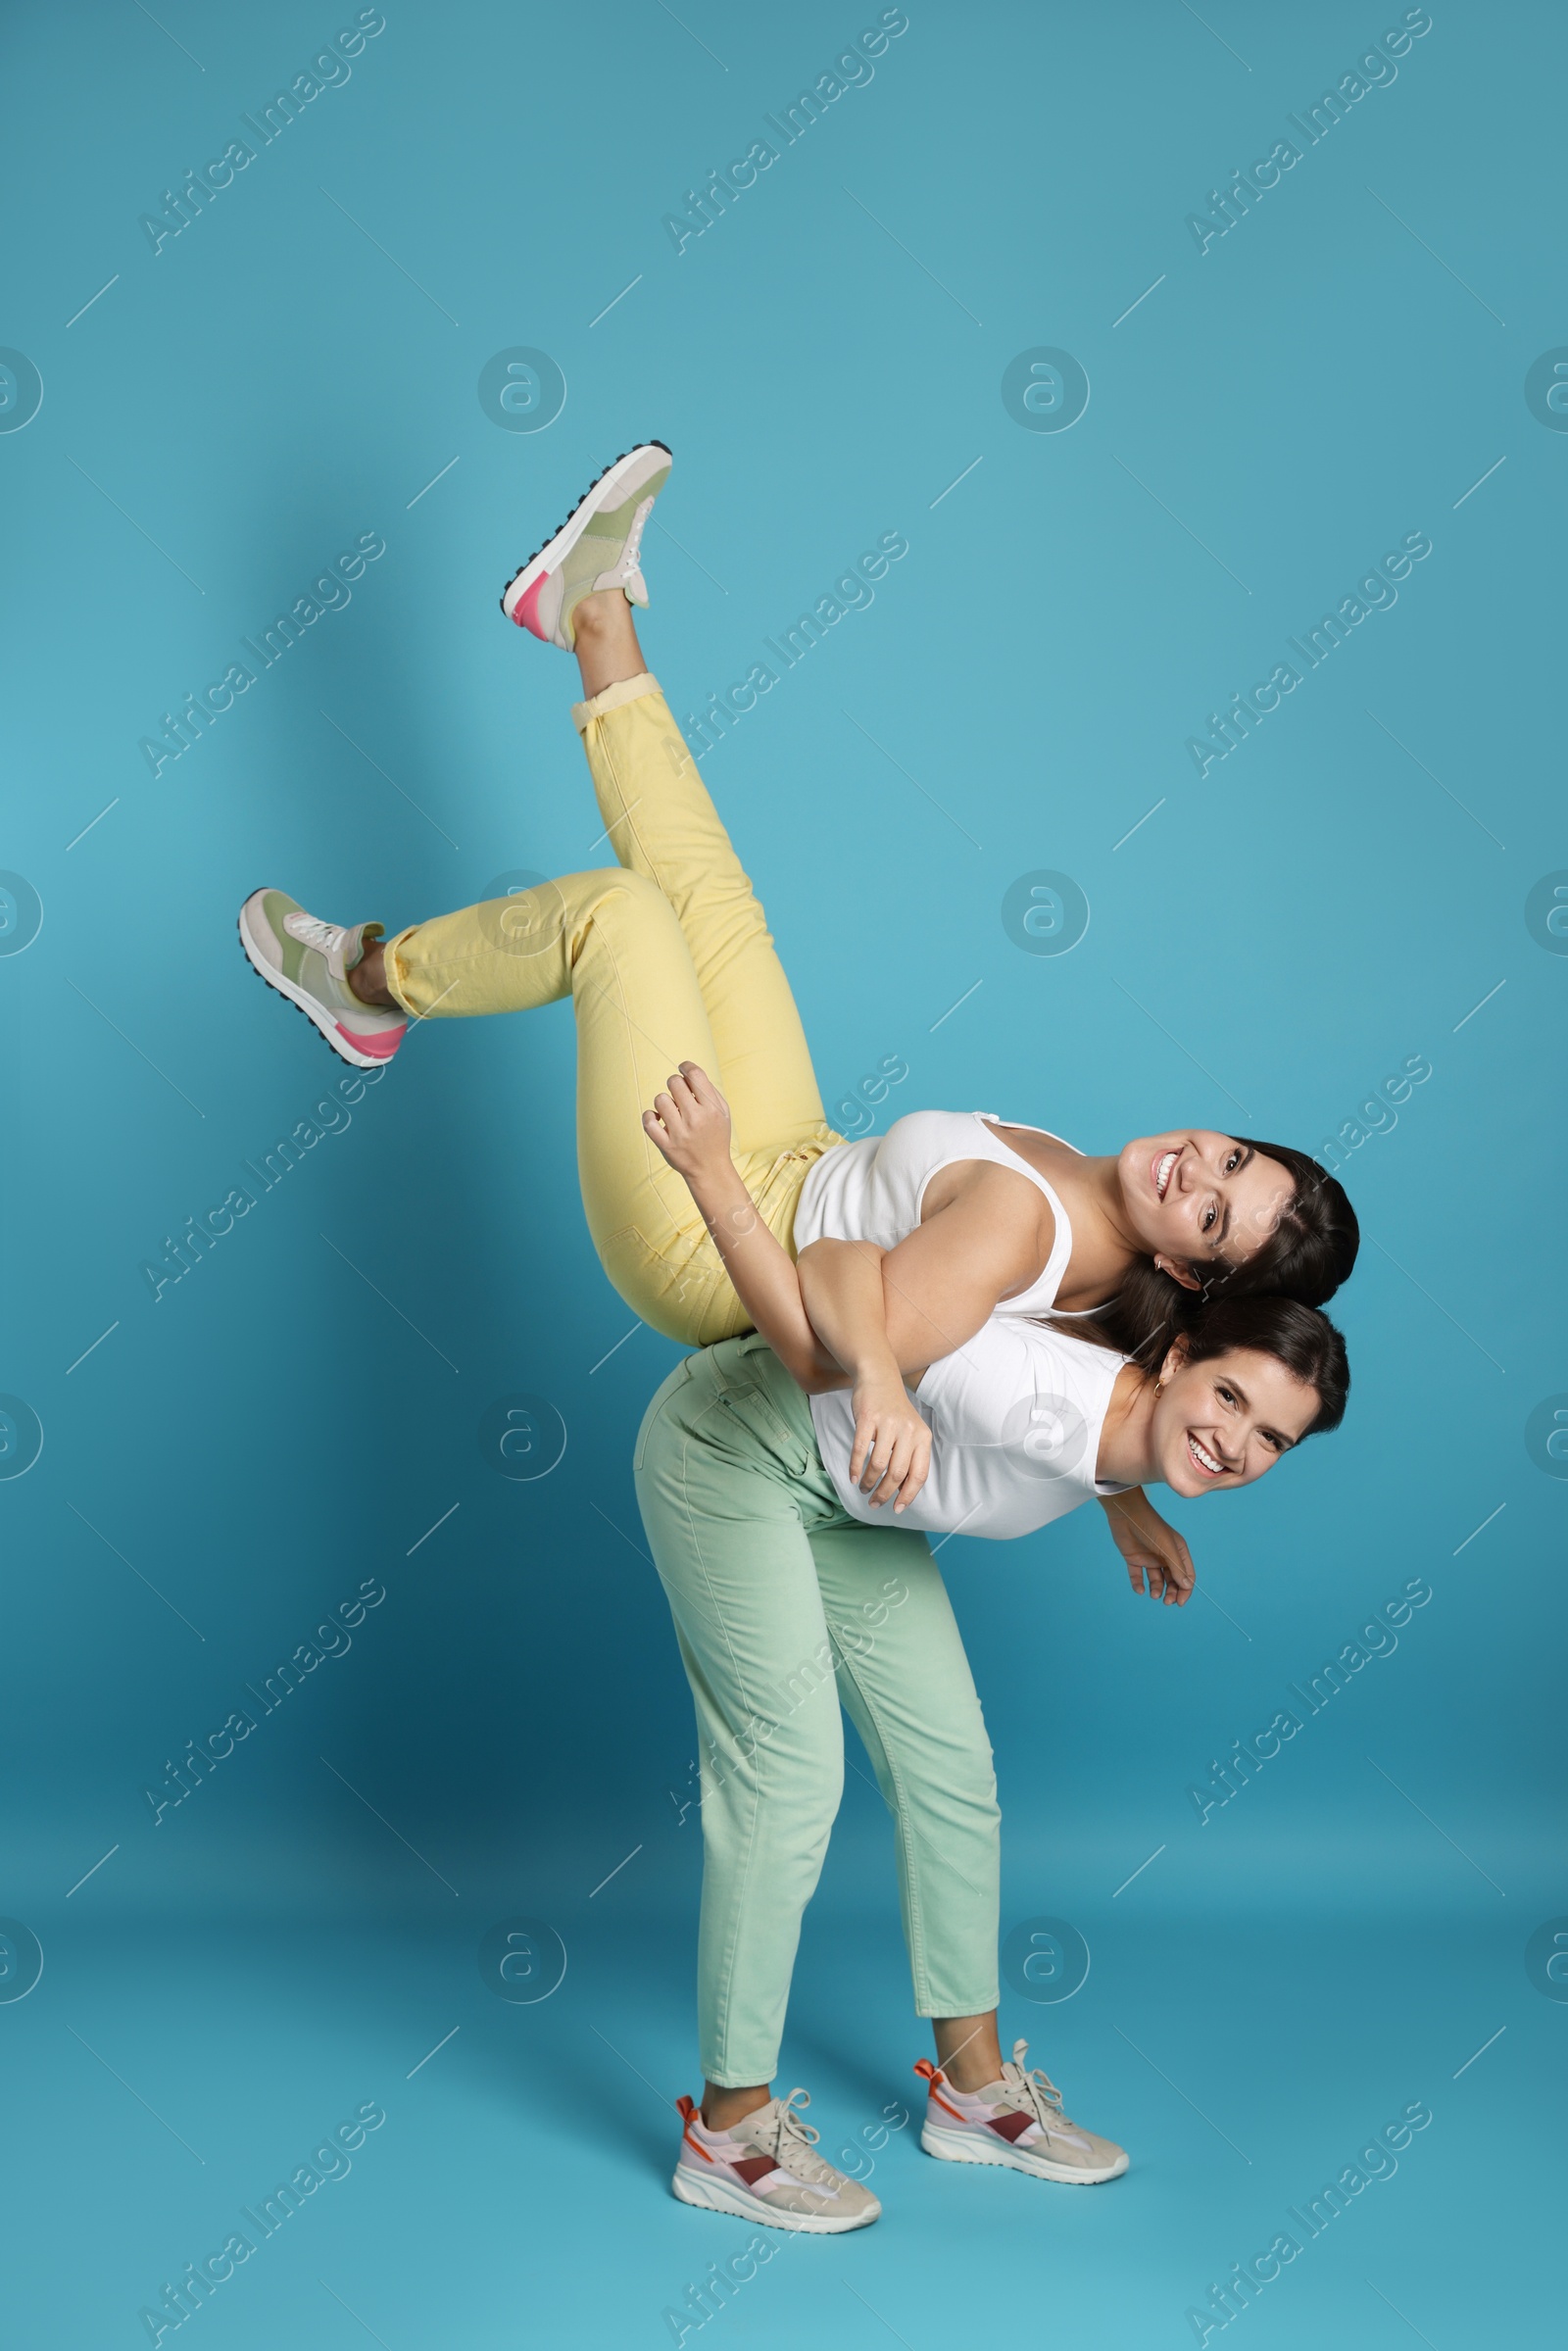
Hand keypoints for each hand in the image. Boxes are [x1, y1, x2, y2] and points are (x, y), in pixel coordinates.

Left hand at [643, 1063, 734, 1185]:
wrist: (711, 1169)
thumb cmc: (715, 1136)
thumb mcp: (723, 1112)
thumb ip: (709, 1091)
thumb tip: (688, 1072)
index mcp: (712, 1108)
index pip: (694, 1075)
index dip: (685, 1066)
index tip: (682, 1069)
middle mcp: (696, 1119)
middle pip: (674, 1082)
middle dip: (674, 1084)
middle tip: (678, 1095)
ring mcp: (680, 1133)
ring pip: (660, 1099)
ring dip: (663, 1102)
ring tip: (671, 1111)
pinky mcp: (666, 1145)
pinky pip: (648, 1121)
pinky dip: (649, 1116)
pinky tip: (657, 1119)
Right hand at [848, 1372, 931, 1512]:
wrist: (879, 1377)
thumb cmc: (894, 1411)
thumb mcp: (910, 1431)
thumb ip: (910, 1457)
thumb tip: (902, 1490)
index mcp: (923, 1437)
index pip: (919, 1474)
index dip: (908, 1495)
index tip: (897, 1509)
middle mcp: (908, 1431)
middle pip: (897, 1473)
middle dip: (885, 1493)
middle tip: (874, 1503)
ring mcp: (888, 1424)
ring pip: (879, 1464)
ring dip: (869, 1482)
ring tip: (864, 1488)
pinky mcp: (868, 1418)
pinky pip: (861, 1449)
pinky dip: (856, 1467)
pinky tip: (853, 1477)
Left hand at [1099, 1488, 1193, 1605]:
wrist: (1126, 1513)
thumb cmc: (1151, 1527)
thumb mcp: (1167, 1548)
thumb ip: (1177, 1568)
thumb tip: (1187, 1587)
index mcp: (1178, 1551)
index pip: (1186, 1575)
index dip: (1185, 1590)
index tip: (1180, 1603)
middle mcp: (1165, 1556)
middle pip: (1172, 1580)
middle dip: (1171, 1592)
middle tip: (1167, 1602)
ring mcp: (1150, 1558)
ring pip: (1156, 1580)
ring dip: (1156, 1590)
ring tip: (1153, 1595)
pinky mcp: (1134, 1559)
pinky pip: (1138, 1576)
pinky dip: (1138, 1584)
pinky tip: (1139, 1590)